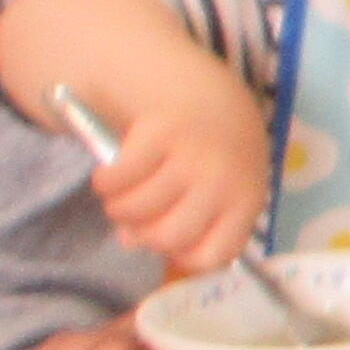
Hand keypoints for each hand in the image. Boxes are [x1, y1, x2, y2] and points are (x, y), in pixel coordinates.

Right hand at [65, 57, 268, 276]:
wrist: (205, 94)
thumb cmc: (213, 154)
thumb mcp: (218, 189)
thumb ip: (183, 220)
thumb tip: (129, 241)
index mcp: (244, 202)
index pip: (213, 255)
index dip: (183, 256)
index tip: (170, 241)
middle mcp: (222, 182)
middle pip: (168, 237)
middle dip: (142, 234)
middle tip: (135, 219)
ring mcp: (191, 157)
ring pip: (136, 210)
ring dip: (118, 209)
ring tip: (121, 198)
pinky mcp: (159, 134)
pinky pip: (117, 179)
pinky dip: (105, 183)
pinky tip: (110, 177)